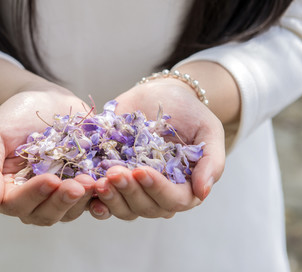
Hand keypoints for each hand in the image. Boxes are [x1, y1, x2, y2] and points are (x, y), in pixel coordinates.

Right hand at [0, 86, 105, 224]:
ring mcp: (60, 193)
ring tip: (92, 181)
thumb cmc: (14, 116)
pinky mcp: (83, 184)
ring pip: (69, 212)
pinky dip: (99, 196)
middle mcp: (34, 198)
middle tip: (77, 185)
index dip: (33, 195)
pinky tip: (105, 183)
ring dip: (81, 201)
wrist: (45, 99)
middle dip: (61, 202)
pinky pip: (92, 200)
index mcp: (8, 190)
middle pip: (45, 214)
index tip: (50, 179)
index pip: (16, 204)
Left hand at [91, 78, 225, 219]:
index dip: (157, 189)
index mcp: (185, 186)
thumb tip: (203, 193)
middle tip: (115, 173)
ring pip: (124, 208)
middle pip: (146, 207)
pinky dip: (96, 200)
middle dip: (129, 192)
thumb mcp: (208, 130)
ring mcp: (135, 188)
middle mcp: (159, 193)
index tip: (141, 171)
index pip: (174, 200)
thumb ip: (211, 161)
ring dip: (111, 198)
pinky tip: (89, 190)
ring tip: (100, 180)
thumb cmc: (189, 112)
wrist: (161, 93)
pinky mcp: (113, 178)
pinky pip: (104, 200)